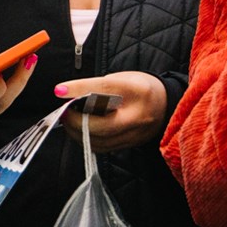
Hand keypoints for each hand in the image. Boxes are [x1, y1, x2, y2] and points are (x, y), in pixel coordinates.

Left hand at [52, 72, 167, 153]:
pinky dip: (87, 139)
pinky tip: (80, 130)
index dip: (80, 89)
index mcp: (138, 91)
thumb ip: (97, 86)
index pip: (105, 89)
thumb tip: (67, 93)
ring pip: (100, 141)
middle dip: (76, 120)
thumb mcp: (122, 78)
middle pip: (102, 125)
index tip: (60, 90)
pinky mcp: (130, 145)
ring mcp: (136, 134)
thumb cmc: (141, 88)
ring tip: (69, 121)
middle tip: (64, 112)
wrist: (166, 104)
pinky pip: (103, 147)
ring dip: (79, 132)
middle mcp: (139, 115)